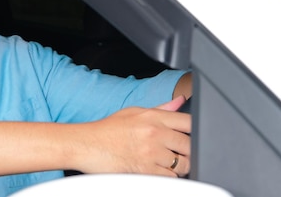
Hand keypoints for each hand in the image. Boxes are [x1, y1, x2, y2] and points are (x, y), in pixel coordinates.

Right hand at [72, 96, 190, 177]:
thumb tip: (180, 102)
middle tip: (177, 153)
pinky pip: (169, 179)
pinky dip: (166, 178)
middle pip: (190, 145)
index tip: (190, 136)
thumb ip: (161, 109)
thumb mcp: (134, 112)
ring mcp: (151, 153)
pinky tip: (155, 171)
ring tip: (163, 163)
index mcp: (153, 116)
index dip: (194, 131)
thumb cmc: (107, 130)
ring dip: (177, 167)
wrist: (85, 145)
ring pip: (182, 165)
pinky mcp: (145, 171)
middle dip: (187, 152)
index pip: (189, 122)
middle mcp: (154, 133)